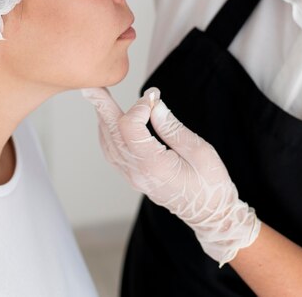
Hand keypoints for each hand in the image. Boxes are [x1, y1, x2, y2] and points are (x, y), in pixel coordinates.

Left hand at [82, 86, 260, 265]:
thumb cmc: (210, 183)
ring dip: (103, 118)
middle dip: (102, 106)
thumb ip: (173, 127)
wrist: (210, 215)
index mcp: (154, 164)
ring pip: (108, 142)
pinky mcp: (134, 177)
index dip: (139, 106)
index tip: (155, 95)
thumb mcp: (199, 151)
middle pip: (112, 132)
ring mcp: (133, 176)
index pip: (131, 127)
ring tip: (100, 97)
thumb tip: (154, 106)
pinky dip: (108, 132)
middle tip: (92, 86)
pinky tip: (111, 121)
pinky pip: (112, 152)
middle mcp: (137, 171)